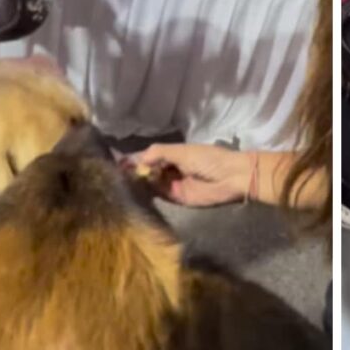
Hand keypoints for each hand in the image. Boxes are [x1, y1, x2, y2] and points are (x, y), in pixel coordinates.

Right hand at [122, 144, 252, 206]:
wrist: (231, 177)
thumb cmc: (209, 159)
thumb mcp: (182, 151)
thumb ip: (159, 153)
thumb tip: (138, 160)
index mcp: (174, 154)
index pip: (151, 156)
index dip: (137, 159)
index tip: (119, 163)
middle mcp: (172, 169)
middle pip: (149, 171)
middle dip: (135, 172)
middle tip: (118, 175)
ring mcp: (174, 184)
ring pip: (152, 183)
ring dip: (140, 183)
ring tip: (122, 183)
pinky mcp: (178, 198)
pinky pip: (160, 195)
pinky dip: (149, 193)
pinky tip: (136, 191)